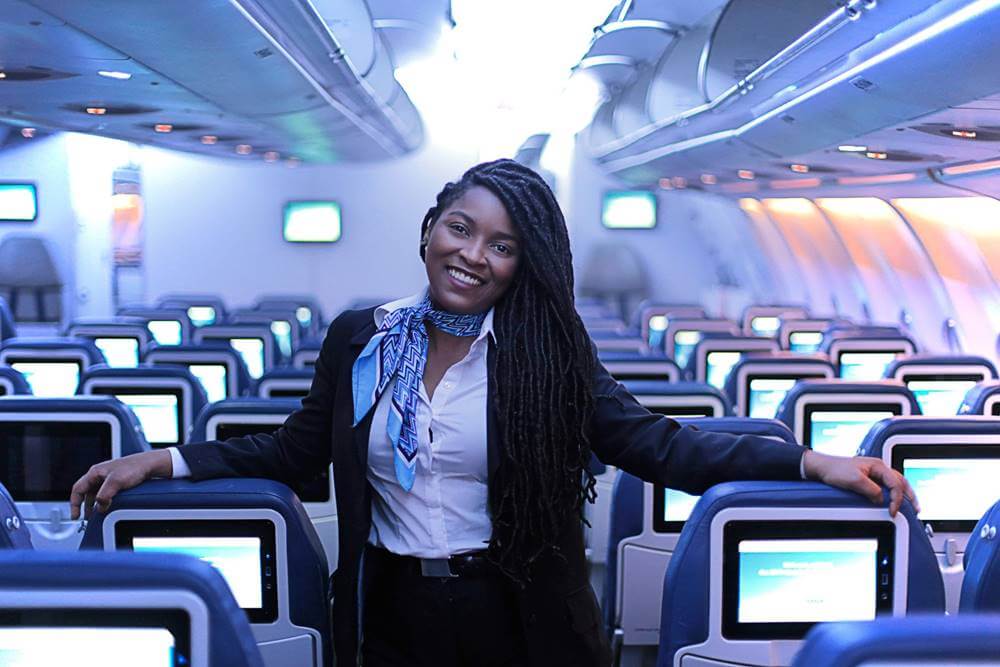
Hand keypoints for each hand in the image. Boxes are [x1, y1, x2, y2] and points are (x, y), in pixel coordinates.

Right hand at [69, 450, 172, 519]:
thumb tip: (99, 507)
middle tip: (86, 518)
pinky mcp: (117, 482)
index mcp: (95, 472)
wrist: (150, 465)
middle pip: (86, 493)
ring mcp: (108, 478)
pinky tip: (107, 507)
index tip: (75, 515)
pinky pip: (105, 494)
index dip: (74, 504)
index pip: (77, 489)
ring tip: (96, 515)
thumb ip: (104, 496)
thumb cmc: (134, 468)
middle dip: (85, 506)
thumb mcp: (115, 482)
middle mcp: (100, 475)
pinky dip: (103, 502)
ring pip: (96, 494)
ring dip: (95, 505)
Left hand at [802, 450, 919, 516]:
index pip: (895, 483)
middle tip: (916, 509)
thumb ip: (871, 490)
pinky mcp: (869, 478)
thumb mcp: (854, 481)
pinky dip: (893, 494)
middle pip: (901, 482)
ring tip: (911, 506)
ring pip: (895, 483)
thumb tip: (882, 500)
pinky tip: (893, 501)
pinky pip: (886, 486)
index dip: (897, 499)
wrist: (822, 468)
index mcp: (878, 466)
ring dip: (904, 494)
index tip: (893, 510)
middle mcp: (878, 468)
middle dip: (910, 495)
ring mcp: (874, 473)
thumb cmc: (835, 470)